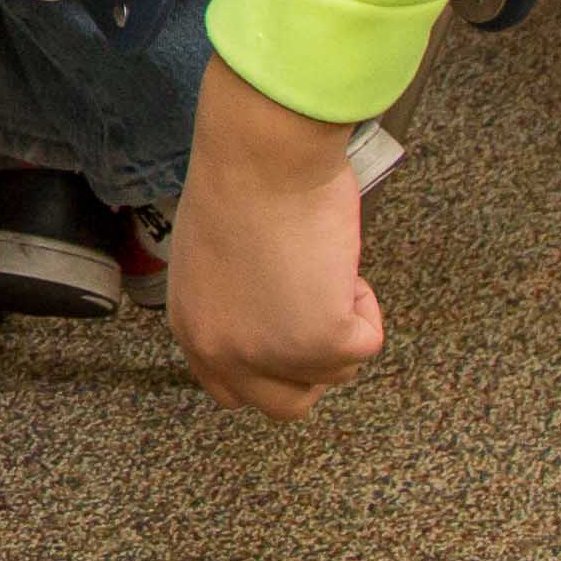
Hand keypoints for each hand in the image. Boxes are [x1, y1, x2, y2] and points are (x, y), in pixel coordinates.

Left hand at [163, 61, 384, 416]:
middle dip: (312, 370)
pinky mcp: (320, 341)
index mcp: (193, 328)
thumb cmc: (241, 182)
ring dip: (341, 324)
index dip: (269, 371)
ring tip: (321, 266)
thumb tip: (270, 316)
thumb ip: (234, 304)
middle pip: (283, 405)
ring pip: (333, 373)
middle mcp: (223, 352)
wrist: (261, 155)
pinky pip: (366, 345)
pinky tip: (338, 263)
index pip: (230, 389)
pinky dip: (367, 307)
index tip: (290, 343)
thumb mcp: (216, 262)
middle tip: (322, 319)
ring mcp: (271, 353)